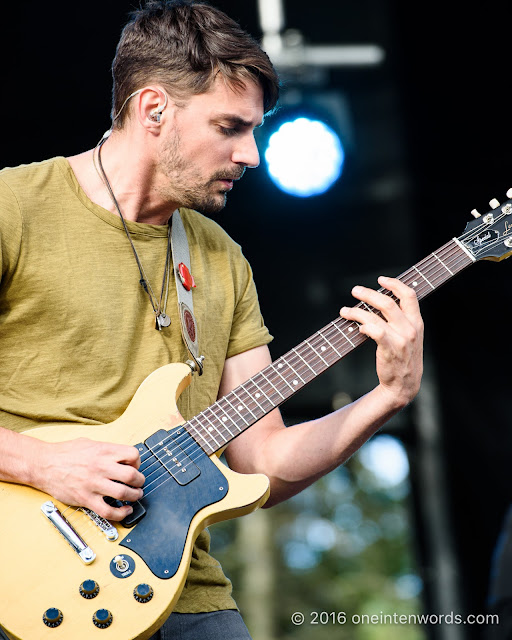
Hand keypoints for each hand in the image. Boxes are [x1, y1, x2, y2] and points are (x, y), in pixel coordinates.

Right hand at [37, 438, 144, 520]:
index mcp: (103, 451)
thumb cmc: (64, 453)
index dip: (138, 462)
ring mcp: (94, 484)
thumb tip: (121, 456)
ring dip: (134, 496)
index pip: (133, 454)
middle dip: (140, 481)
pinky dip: (121, 513)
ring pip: (124, 493)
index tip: (135, 467)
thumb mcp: (90, 443)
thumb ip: (107, 450)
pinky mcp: (86, 499)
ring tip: (134, 496)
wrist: (43, 464)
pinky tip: (125, 510)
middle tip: (139, 483)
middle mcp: (101, 467)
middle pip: (132, 475)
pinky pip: (108, 511)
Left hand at [340, 276, 423, 408]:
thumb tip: (378, 301)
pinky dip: (364, 326)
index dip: (395, 284)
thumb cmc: (402, 358)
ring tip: (344, 311)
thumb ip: (401, 320)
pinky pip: (375, 331)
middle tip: (354, 291)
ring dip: (356, 311)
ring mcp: (401, 340)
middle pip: (388, 303)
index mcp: (417, 322)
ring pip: (376, 316)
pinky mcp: (390, 350)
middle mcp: (411, 329)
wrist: (403, 385)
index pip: (409, 295)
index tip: (380, 279)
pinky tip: (358, 328)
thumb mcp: (409, 337)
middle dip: (368, 294)